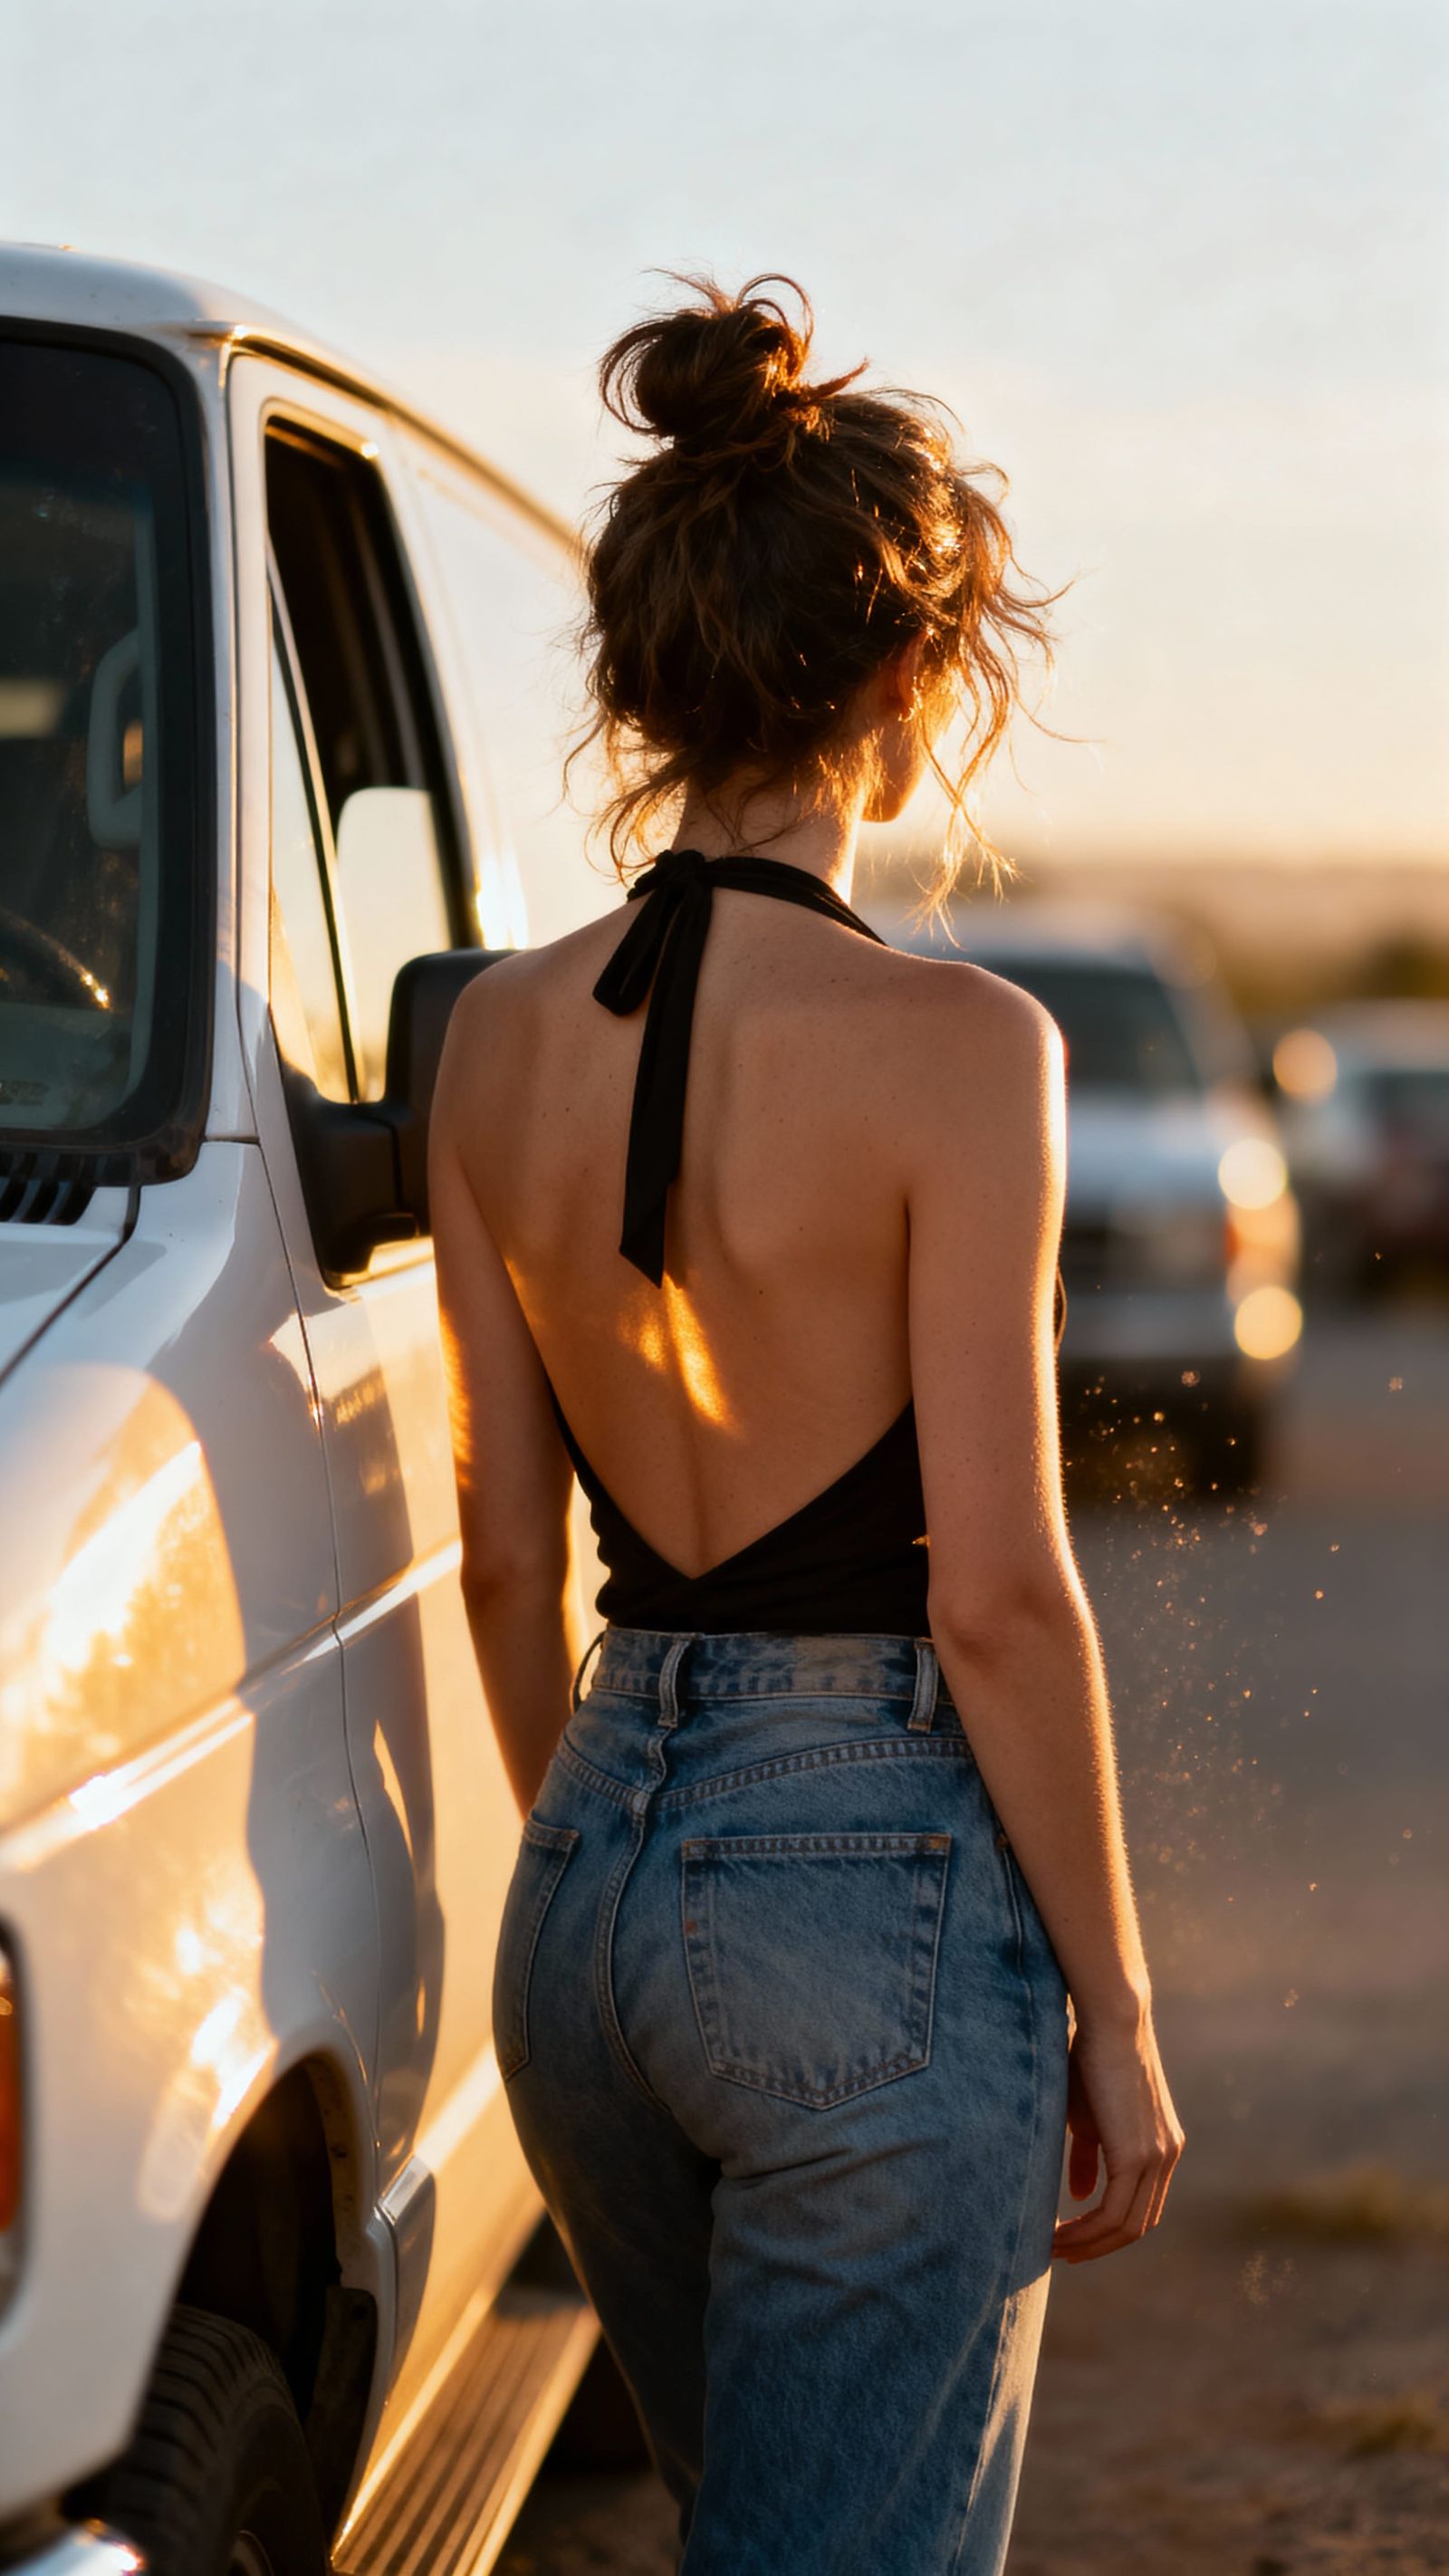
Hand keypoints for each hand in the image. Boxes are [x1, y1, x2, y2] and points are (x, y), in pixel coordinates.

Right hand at [1052, 2007, 1183, 2263]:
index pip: (1141, 2206)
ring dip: (1089, 2244)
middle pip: (1138, 2225)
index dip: (1109, 2230)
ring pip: (1127, 2225)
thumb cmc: (1091, 2057)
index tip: (1074, 2239)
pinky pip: (1113, 2212)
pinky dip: (1087, 2230)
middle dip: (1099, 2247)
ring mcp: (1157, 2158)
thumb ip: (1088, 2157)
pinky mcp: (1137, 2155)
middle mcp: (1168, 2156)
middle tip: (1062, 2254)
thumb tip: (1081, 2197)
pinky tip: (1059, 2232)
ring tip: (1053, 2249)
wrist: (1109, 2020)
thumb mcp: (1088, 2115)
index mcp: (1162, 2147)